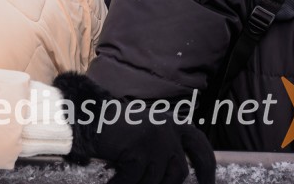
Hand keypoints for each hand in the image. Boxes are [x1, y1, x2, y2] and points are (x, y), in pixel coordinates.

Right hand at [54, 72, 215, 183]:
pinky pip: (133, 180)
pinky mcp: (138, 151)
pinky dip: (120, 183)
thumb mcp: (145, 133)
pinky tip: (111, 182)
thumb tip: (178, 175)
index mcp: (171, 122)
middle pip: (178, 171)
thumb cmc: (112, 127)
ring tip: (123, 180)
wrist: (85, 116)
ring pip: (155, 179)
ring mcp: (153, 140)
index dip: (207, 167)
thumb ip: (164, 146)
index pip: (199, 145)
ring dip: (139, 183)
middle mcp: (167, 129)